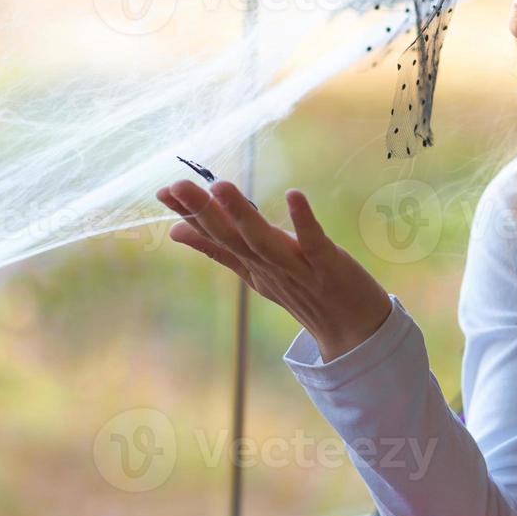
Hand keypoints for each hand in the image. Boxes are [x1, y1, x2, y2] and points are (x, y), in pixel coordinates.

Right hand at [155, 179, 392, 362]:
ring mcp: (297, 268)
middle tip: (176, 186)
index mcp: (250, 266)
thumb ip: (218, 250)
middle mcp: (268, 268)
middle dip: (203, 212)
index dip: (188, 216)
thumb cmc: (305, 293)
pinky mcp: (328, 266)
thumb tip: (176, 232)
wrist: (354, 329)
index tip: (162, 192)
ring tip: (220, 186)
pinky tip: (294, 195)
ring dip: (242, 215)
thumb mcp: (255, 271)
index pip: (213, 237)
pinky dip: (303, 221)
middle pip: (231, 238)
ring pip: (263, 241)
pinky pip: (314, 242)